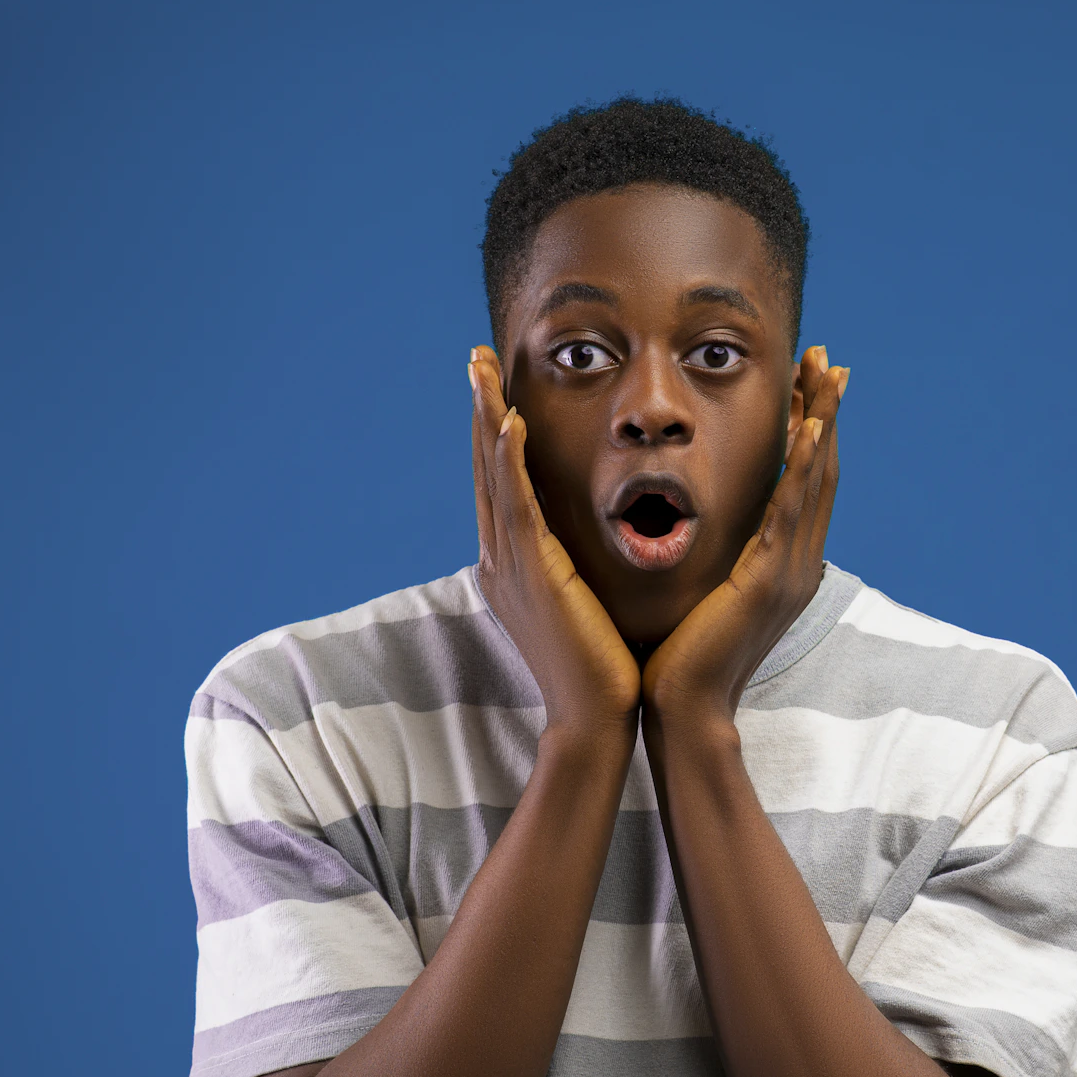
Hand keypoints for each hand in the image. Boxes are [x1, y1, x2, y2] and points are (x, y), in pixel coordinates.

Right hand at [469, 346, 641, 738]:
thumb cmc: (600, 668)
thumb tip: (580, 550)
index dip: (493, 433)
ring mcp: (510, 564)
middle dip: (481, 410)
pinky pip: (516, 504)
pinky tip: (510, 421)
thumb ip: (571, 570)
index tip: (494, 388)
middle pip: (485, 468)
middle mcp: (500, 558)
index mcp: (512, 565)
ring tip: (482, 369)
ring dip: (487, 417)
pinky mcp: (532, 572)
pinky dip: (509, 459)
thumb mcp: (578, 605)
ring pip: (493, 475)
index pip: (499, 484)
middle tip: (476, 359)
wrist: (595, 718)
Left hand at [641, 346, 847, 728]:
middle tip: (829, 360)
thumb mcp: (710, 596)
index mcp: (783, 566)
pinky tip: (810, 430)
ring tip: (826, 374)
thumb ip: (724, 561)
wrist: (683, 711)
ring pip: (815, 482)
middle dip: (825, 412)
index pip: (806, 484)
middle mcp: (797, 564)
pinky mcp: (767, 582)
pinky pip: (790, 513)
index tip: (811, 384)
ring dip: (822, 422)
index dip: (813, 430)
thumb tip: (717, 536)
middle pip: (822, 472)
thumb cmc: (682, 658)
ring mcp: (788, 573)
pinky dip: (803, 468)